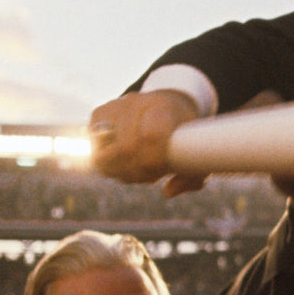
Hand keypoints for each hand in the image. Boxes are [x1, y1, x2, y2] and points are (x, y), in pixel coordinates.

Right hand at [89, 90, 205, 195]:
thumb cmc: (185, 133)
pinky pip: (96, 149)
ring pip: (105, 153)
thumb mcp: (197, 151)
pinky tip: (123, 163)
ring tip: (136, 173)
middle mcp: (136, 103)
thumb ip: (192, 175)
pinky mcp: (98, 115)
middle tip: (149, 177)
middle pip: (126, 148)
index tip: (161, 171)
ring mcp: (114, 107)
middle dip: (136, 172)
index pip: (151, 136)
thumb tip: (168, 192)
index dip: (152, 162)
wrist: (168, 104)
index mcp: (163, 107)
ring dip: (120, 171)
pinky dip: (108, 163)